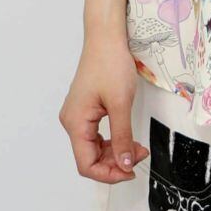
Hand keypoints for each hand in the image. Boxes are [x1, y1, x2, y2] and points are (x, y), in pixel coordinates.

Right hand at [58, 36, 149, 182]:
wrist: (106, 37)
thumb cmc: (110, 62)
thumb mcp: (121, 102)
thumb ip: (123, 136)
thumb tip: (125, 162)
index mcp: (75, 122)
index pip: (86, 164)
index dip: (108, 173)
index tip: (129, 171)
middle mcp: (72, 120)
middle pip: (90, 156)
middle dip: (115, 161)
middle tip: (138, 155)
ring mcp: (78, 114)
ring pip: (94, 146)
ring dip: (115, 150)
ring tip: (136, 146)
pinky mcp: (86, 107)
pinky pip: (96, 133)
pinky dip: (112, 138)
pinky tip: (126, 137)